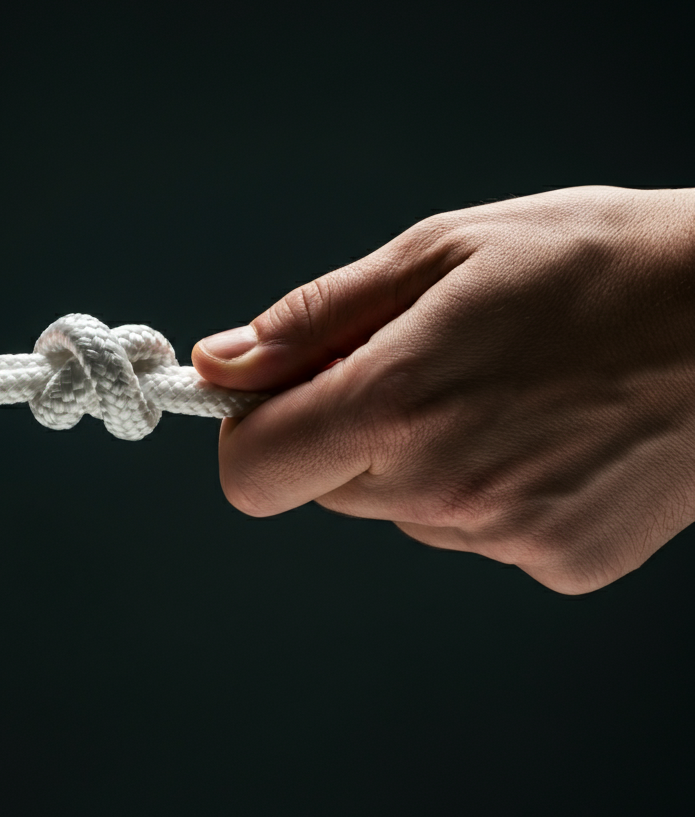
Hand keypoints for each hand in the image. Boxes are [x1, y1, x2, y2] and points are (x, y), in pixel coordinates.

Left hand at [193, 186, 694, 593]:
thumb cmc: (597, 260)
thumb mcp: (438, 253)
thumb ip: (313, 321)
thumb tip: (219, 365)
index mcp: (398, 404)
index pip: (252, 470)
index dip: (250, 430)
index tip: (282, 390)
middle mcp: (443, 489)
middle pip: (323, 485)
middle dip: (346, 429)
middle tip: (422, 362)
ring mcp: (505, 537)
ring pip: (399, 508)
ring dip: (417, 455)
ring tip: (501, 389)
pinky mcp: (560, 563)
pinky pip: (473, 530)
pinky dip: (484, 486)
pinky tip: (543, 432)